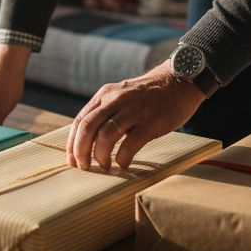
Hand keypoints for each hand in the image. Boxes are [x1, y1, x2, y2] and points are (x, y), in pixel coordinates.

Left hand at [68, 61, 205, 171]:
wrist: (179, 82)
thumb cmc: (149, 96)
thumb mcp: (122, 96)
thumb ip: (106, 112)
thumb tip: (89, 140)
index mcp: (106, 95)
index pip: (81, 120)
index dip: (72, 143)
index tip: (72, 160)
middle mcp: (116, 100)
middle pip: (88, 128)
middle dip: (81, 152)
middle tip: (84, 168)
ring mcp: (134, 111)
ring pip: (105, 135)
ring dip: (100, 156)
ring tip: (105, 167)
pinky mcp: (150, 122)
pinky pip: (130, 144)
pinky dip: (122, 158)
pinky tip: (123, 164)